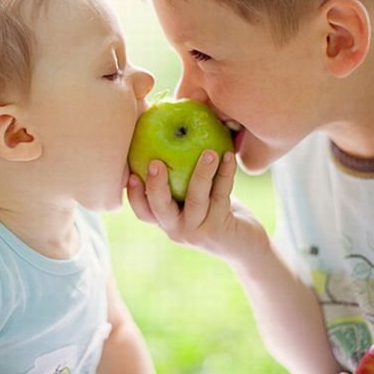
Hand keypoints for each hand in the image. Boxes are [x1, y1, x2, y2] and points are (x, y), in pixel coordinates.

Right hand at [127, 150, 265, 264]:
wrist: (243, 244)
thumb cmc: (214, 210)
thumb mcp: (193, 196)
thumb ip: (180, 175)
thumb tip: (171, 129)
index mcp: (166, 220)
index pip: (143, 211)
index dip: (134, 195)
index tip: (130, 174)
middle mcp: (177, 228)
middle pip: (159, 209)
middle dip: (155, 185)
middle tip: (156, 162)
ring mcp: (198, 231)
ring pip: (196, 199)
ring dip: (201, 174)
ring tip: (209, 152)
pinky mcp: (219, 228)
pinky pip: (221, 195)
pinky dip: (225, 174)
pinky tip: (228, 156)